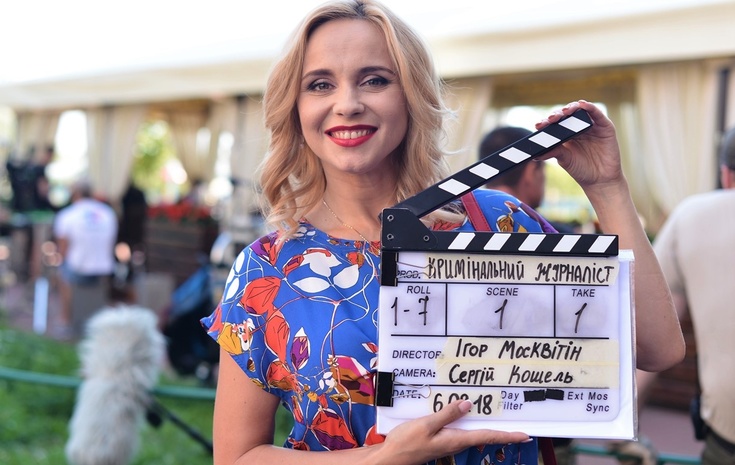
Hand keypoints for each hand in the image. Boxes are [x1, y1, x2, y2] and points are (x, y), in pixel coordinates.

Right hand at [376, 400, 530, 464]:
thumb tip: (469, 404)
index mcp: (456, 439)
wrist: (392, 457)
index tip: (526, 435)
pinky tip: (468, 416)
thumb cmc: (407, 442)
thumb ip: (448, 414)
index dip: (508, 435)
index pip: (488, 436)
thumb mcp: (427, 425)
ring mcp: (449, 442)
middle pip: (484, 436)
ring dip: (488, 428)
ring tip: (501, 419)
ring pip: (473, 433)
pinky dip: (470, 424)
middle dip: (503, 432)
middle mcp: (456, 442)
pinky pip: (461, 431)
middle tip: (520, 427)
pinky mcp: (441, 440)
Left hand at [536, 100, 623, 192]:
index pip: (554, 123)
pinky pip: (597, 113)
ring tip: (565, 112)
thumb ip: (554, 152)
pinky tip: (582, 105)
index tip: (538, 126)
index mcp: (566, 134)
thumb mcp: (565, 160)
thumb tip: (536, 152)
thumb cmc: (581, 170)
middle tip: (552, 119)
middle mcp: (578, 127)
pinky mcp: (605, 126)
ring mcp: (591, 125)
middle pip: (566, 114)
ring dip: (571, 107)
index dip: (546, 122)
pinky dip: (589, 107)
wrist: (600, 180)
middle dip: (557, 114)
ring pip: (580, 110)